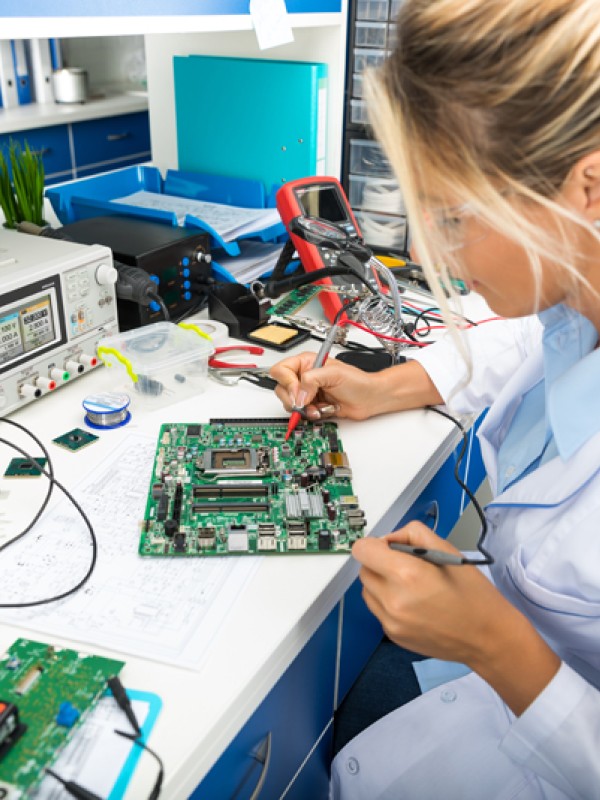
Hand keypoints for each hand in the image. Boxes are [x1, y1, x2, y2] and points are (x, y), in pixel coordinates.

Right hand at [269, 351, 378, 420]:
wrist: (369, 399)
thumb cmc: (357, 382)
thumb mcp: (334, 373)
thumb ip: (312, 380)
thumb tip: (299, 394)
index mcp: (306, 363)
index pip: (281, 371)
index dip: (287, 383)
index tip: (299, 392)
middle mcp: (304, 378)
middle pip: (282, 389)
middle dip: (294, 400)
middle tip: (306, 403)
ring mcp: (308, 393)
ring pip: (290, 404)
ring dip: (304, 409)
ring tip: (318, 408)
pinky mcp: (313, 406)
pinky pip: (302, 414)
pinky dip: (311, 415)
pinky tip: (323, 411)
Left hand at [353, 522, 524, 666]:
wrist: (488, 637)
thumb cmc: (473, 593)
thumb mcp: (446, 549)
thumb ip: (412, 535)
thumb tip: (388, 539)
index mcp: (407, 574)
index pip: (362, 550)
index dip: (375, 544)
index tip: (389, 548)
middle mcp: (393, 600)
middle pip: (364, 570)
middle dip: (379, 563)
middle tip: (405, 566)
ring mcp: (391, 621)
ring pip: (368, 590)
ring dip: (381, 583)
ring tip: (410, 586)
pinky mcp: (393, 635)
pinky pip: (378, 610)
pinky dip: (389, 603)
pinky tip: (414, 604)